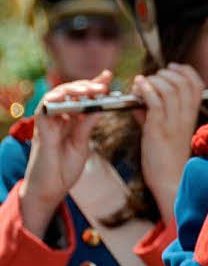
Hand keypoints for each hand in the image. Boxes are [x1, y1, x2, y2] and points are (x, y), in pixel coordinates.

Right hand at [21, 72, 112, 238]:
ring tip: (89, 89)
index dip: (93, 85)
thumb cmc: (65, 169)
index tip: (107, 75)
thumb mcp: (82, 144)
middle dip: (87, 85)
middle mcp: (60, 118)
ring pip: (57, 95)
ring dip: (73, 89)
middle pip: (71, 92)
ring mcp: (50, 122)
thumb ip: (87, 124)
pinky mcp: (41, 129)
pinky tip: (67, 95)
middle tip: (103, 85)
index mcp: (72, 120)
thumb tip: (101, 105)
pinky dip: (55, 99)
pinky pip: (44, 108)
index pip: (82, 97)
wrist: (49, 190)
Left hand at [132, 64, 204, 223]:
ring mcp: (173, 122)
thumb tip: (140, 95)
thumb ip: (153, 110)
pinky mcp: (159, 129)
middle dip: (164, 74)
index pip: (196, 84)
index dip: (184, 71)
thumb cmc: (164, 157)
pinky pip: (155, 101)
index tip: (170, 68)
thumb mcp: (164, 129)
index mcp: (191, 115)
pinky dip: (145, 89)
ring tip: (141, 84)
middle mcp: (186, 116)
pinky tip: (138, 89)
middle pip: (183, 82)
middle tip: (151, 79)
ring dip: (153, 80)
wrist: (169, 180)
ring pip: (169, 88)